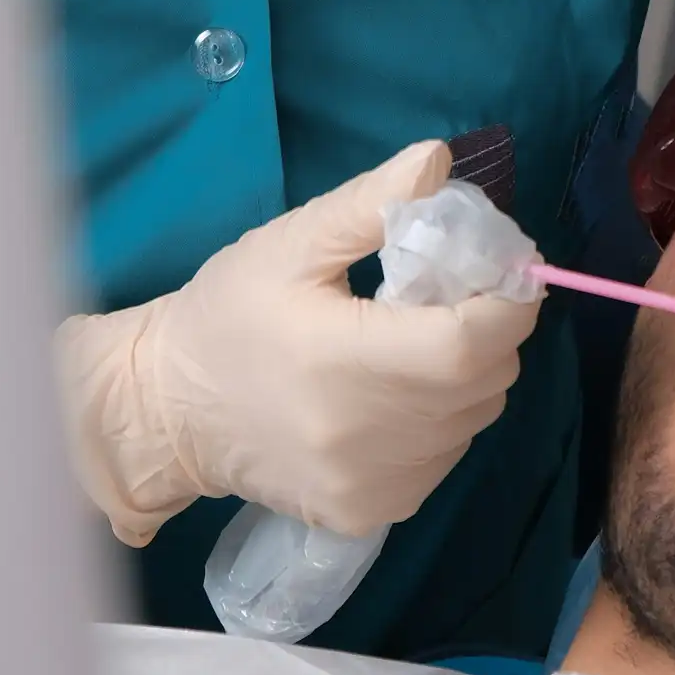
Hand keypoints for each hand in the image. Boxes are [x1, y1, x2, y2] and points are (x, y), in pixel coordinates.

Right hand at [56, 142, 541, 546]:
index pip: (472, 340)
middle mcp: (369, 438)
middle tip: (453, 294)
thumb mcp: (288, 246)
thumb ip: (368, 204)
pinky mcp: (370, 513)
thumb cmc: (227, 316)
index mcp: (346, 362)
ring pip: (475, 419)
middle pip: (487, 379)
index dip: (508, 300)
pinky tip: (394, 397)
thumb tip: (438, 160)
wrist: (167, 412)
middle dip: (491, 329)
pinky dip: (442, 420)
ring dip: (469, 376)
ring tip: (415, 344)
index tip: (504, 265)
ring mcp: (374, 486)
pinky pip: (446, 456)